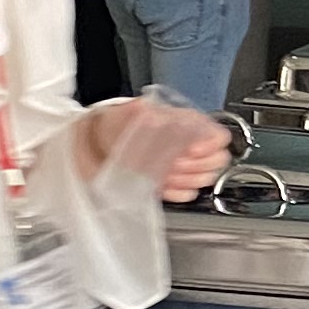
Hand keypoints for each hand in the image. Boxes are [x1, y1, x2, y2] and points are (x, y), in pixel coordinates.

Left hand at [83, 97, 235, 202]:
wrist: (91, 147)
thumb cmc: (111, 127)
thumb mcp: (130, 114)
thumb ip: (150, 114)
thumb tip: (164, 117)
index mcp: (184, 122)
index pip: (218, 136)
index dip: (208, 145)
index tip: (191, 150)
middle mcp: (188, 143)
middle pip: (216, 160)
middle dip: (196, 164)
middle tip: (175, 162)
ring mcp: (181, 165)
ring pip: (204, 178)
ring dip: (186, 178)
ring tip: (167, 172)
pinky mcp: (170, 184)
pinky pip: (188, 193)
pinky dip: (177, 191)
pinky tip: (164, 184)